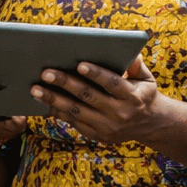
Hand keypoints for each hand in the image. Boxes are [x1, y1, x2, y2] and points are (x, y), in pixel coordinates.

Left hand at [30, 56, 164, 144]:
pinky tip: (45, 102)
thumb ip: (136, 64)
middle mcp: (120, 113)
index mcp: (133, 97)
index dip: (96, 74)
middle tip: (45, 73)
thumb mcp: (147, 78)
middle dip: (65, 83)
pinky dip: (59, 112)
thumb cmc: (143, 93)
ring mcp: (108, 127)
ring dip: (54, 100)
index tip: (79, 64)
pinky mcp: (98, 136)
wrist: (150, 125)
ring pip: (76, 112)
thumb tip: (129, 50)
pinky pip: (74, 123)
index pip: (113, 83)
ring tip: (35, 89)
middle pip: (89, 97)